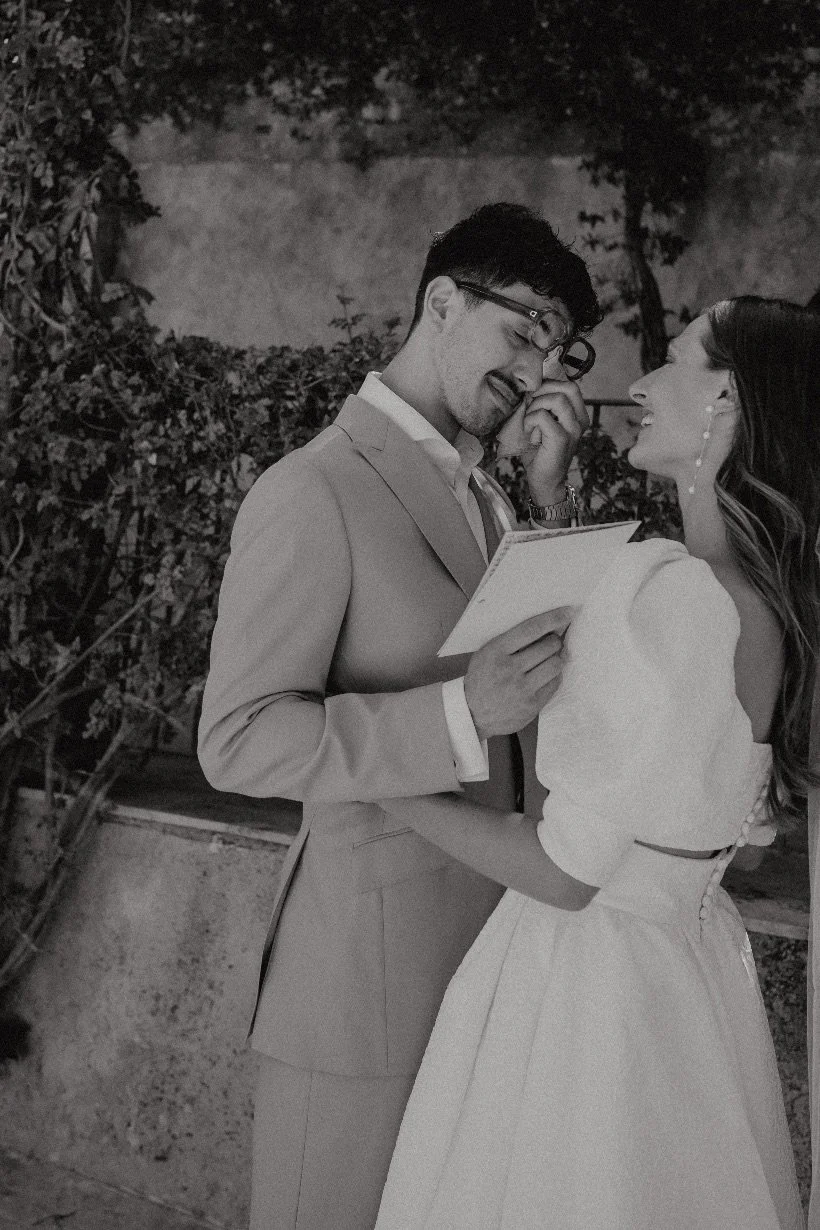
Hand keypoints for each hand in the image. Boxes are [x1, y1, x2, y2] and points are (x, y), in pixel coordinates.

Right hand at [463, 608, 572, 739]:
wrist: (473, 713)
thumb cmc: (482, 678)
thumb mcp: (487, 653)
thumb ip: (511, 640)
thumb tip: (546, 627)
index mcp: (496, 651)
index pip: (531, 629)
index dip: (553, 618)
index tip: (568, 612)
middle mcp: (510, 669)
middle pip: (548, 646)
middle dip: (555, 640)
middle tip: (553, 641)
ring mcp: (522, 688)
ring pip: (555, 664)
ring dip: (557, 657)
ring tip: (551, 657)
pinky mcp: (532, 704)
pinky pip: (555, 683)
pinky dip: (554, 675)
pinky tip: (547, 674)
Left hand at [497, 376, 589, 504]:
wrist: (544, 481)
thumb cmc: (540, 452)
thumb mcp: (542, 423)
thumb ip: (542, 405)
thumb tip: (529, 387)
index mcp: (578, 415)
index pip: (570, 385)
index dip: (549, 384)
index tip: (534, 396)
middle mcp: (580, 421)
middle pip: (568, 387)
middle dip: (543, 390)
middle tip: (530, 405)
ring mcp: (573, 430)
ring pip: (557, 399)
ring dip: (536, 407)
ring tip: (530, 422)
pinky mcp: (562, 439)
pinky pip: (543, 416)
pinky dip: (530, 420)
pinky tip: (529, 433)